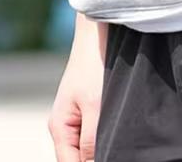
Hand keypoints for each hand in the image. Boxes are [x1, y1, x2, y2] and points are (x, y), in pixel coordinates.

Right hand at [48, 15, 107, 161]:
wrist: (98, 32)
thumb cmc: (94, 66)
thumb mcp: (96, 107)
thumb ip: (91, 142)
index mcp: (60, 129)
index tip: (115, 157)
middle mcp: (64, 125)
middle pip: (78, 158)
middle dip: (97, 157)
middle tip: (121, 151)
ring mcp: (75, 116)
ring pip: (87, 146)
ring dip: (102, 148)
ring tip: (122, 142)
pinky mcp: (87, 106)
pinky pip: (94, 132)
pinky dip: (106, 135)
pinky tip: (121, 131)